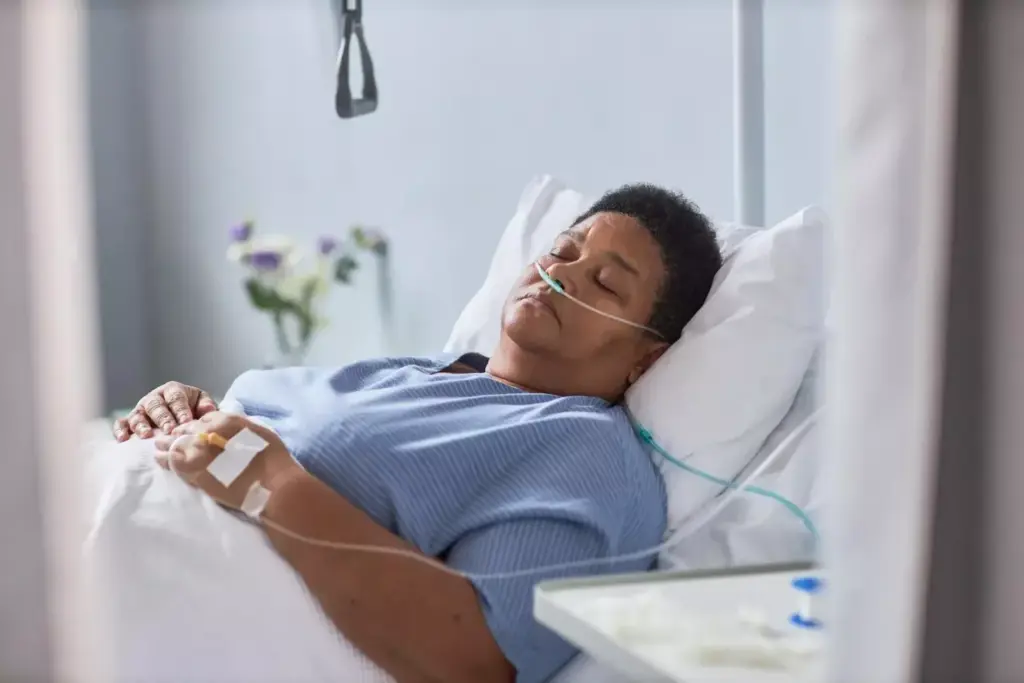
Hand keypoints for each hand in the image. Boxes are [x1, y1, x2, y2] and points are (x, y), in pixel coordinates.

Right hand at [113, 382, 217, 441]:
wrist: (181, 417)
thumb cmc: (193, 408)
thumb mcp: (202, 403)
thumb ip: (206, 405)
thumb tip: (208, 410)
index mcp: (173, 391)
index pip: (176, 398)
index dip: (181, 410)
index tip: (187, 422)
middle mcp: (155, 398)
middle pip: (156, 406)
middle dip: (163, 418)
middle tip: (169, 430)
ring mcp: (141, 410)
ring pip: (138, 415)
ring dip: (141, 425)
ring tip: (147, 436)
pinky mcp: (130, 421)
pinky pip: (122, 424)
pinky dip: (120, 430)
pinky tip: (124, 439)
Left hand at [153, 412, 302, 511]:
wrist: (271, 484)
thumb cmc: (272, 457)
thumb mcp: (257, 431)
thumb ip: (237, 427)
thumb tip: (226, 431)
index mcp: (225, 420)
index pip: (202, 419)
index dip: (195, 425)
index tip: (191, 430)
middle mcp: (208, 434)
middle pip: (184, 431)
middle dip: (176, 434)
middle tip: (167, 437)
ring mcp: (199, 455)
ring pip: (175, 446)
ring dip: (165, 446)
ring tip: (158, 447)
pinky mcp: (196, 475)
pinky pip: (175, 465)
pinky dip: (166, 461)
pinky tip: (160, 459)